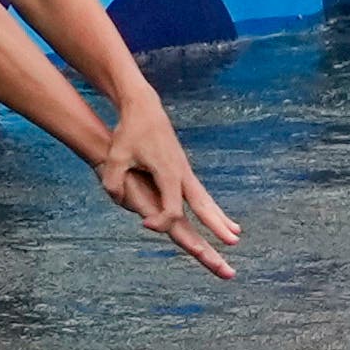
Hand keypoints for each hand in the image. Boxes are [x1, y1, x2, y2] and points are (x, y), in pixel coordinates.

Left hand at [99, 102, 240, 275]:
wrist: (144, 107)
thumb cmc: (128, 132)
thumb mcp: (116, 156)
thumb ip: (113, 180)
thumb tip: (116, 198)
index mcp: (167, 172)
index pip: (171, 209)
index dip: (160, 222)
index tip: (145, 223)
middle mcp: (181, 173)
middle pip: (203, 205)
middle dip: (217, 225)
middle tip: (232, 242)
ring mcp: (185, 171)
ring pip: (206, 200)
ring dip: (221, 218)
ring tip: (235, 235)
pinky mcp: (183, 170)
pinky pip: (201, 194)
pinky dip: (212, 208)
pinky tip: (219, 218)